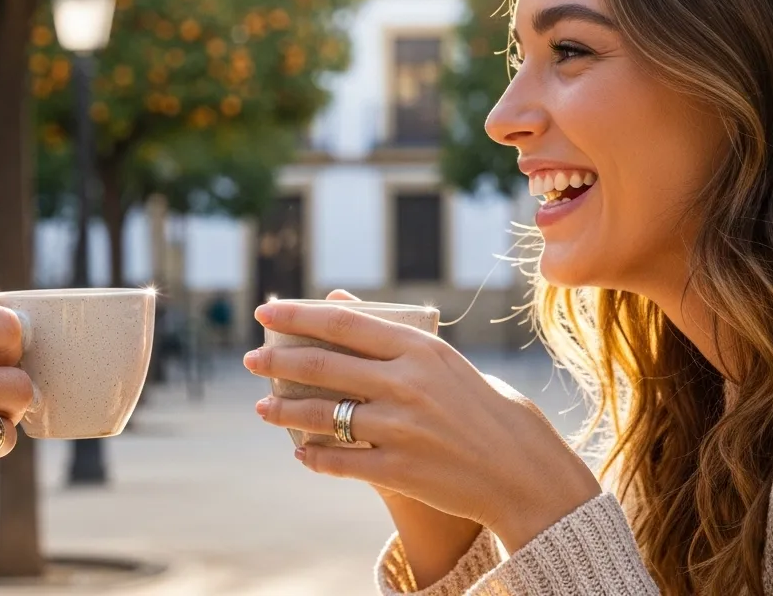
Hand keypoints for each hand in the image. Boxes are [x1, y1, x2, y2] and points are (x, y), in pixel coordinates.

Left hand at [243, 295, 599, 553]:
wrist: (522, 470)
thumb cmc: (482, 407)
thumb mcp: (443, 360)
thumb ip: (392, 336)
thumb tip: (335, 303)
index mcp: (420, 348)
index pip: (343, 323)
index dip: (296, 316)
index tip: (264, 314)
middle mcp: (406, 384)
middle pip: (322, 367)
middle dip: (276, 363)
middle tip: (250, 360)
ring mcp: (401, 428)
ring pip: (323, 416)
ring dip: (283, 412)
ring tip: (262, 409)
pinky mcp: (399, 469)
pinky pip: (339, 461)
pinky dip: (313, 456)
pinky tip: (300, 451)